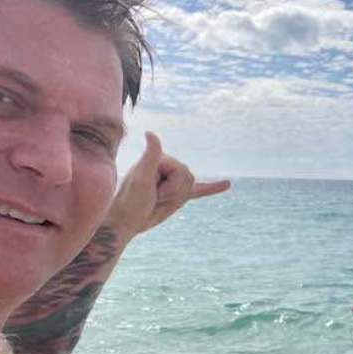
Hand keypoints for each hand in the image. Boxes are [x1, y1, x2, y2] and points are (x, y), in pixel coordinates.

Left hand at [107, 132, 231, 241]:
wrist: (126, 220)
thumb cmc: (130, 199)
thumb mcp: (142, 177)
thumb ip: (150, 155)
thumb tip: (150, 133)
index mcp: (160, 158)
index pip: (181, 170)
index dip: (169, 186)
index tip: (149, 189)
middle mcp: (168, 166)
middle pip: (188, 177)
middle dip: (173, 192)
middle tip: (153, 196)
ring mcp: (174, 181)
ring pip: (192, 186)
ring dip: (177, 198)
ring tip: (158, 200)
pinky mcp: (178, 194)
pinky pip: (200, 190)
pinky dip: (213, 188)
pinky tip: (227, 185)